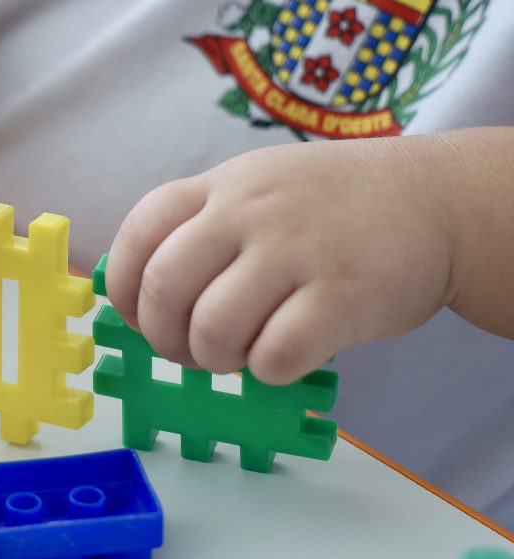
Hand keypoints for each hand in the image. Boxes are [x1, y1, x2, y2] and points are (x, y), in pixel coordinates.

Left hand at [105, 135, 457, 384]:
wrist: (435, 200)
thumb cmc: (332, 207)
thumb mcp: (257, 188)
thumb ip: (201, 229)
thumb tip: (142, 303)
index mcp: (221, 186)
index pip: (136, 235)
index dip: (122, 290)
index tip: (137, 318)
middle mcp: (249, 212)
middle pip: (162, 289)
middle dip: (163, 339)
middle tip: (188, 352)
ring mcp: (296, 251)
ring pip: (211, 329)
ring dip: (215, 360)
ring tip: (240, 354)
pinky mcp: (342, 296)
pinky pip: (274, 356)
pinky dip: (267, 372)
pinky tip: (283, 357)